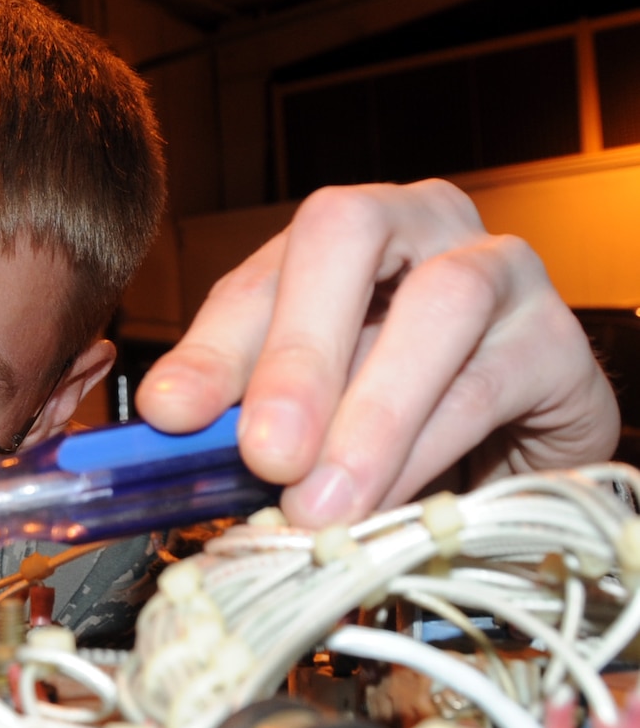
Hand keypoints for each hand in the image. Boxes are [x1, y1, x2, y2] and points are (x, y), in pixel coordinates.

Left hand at [137, 179, 618, 527]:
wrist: (517, 449)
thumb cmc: (391, 417)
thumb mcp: (304, 413)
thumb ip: (240, 415)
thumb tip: (169, 436)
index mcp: (335, 237)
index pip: (259, 273)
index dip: (210, 344)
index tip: (169, 415)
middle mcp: (417, 223)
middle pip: (346, 234)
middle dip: (295, 351)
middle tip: (264, 453)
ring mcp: (500, 268)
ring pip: (438, 305)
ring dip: (371, 415)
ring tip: (321, 502)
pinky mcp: (557, 339)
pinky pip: (491, 382)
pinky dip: (429, 450)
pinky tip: (387, 504)